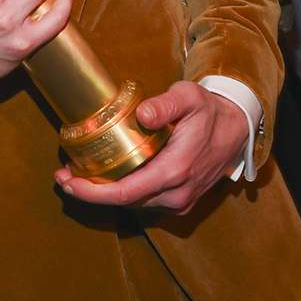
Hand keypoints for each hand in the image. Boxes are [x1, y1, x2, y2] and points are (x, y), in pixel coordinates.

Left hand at [53, 81, 246, 215]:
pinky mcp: (181, 201)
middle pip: (124, 201)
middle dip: (91, 191)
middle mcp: (177, 193)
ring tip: (78, 174)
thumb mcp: (189, 97)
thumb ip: (165, 105)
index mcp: (175, 171)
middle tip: (64, 175)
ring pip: (134, 203)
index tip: (68, 182)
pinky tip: (106, 177)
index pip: (126, 192)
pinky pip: (145, 201)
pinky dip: (123, 192)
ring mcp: (181, 201)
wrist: (237, 129)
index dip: (93, 192)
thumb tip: (142, 114)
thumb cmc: (209, 110)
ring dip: (105, 193)